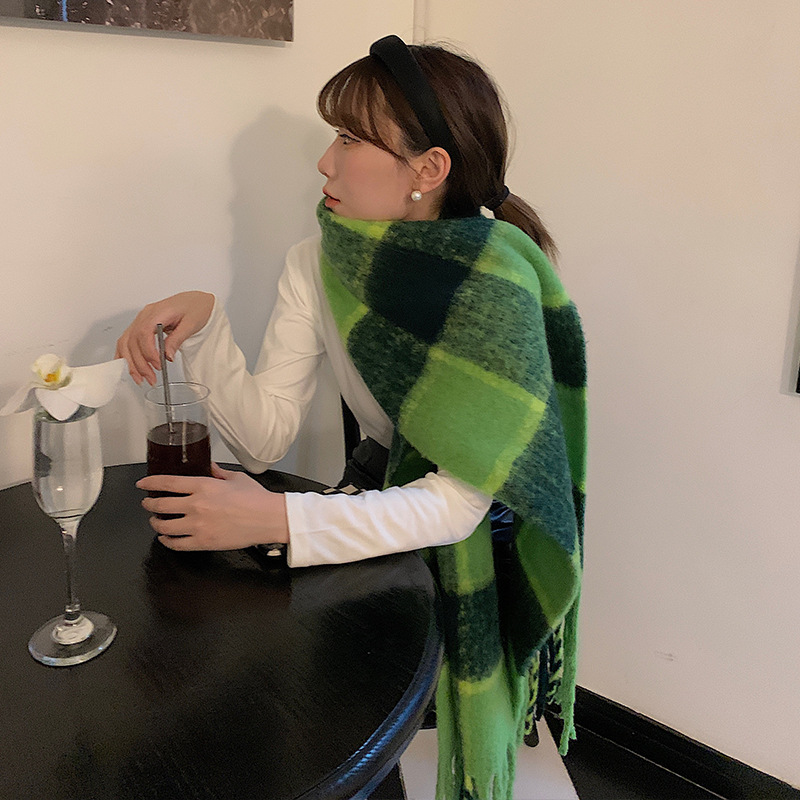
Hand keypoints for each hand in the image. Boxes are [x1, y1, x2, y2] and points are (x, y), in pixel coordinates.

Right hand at [115, 291, 214, 384]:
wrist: (196, 301)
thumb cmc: (196, 308)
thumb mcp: (192, 324)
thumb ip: (177, 339)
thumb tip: (167, 356)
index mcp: (157, 311)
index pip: (144, 332)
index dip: (148, 351)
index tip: (158, 365)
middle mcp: (145, 315)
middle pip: (132, 340)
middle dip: (139, 363)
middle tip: (151, 378)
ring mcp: (141, 320)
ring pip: (126, 342)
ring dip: (131, 363)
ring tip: (141, 379)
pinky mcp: (141, 326)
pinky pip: (127, 341)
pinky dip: (126, 355)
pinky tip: (129, 368)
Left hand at [137, 463, 288, 550]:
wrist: (269, 518)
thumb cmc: (257, 499)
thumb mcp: (236, 478)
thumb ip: (218, 472)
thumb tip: (209, 466)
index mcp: (204, 486)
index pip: (167, 483)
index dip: (151, 483)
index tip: (143, 484)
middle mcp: (196, 505)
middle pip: (160, 505)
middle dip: (149, 504)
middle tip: (147, 504)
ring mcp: (198, 525)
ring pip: (164, 526)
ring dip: (155, 523)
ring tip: (155, 521)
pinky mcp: (203, 542)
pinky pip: (176, 544)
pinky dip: (167, 540)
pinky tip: (165, 537)